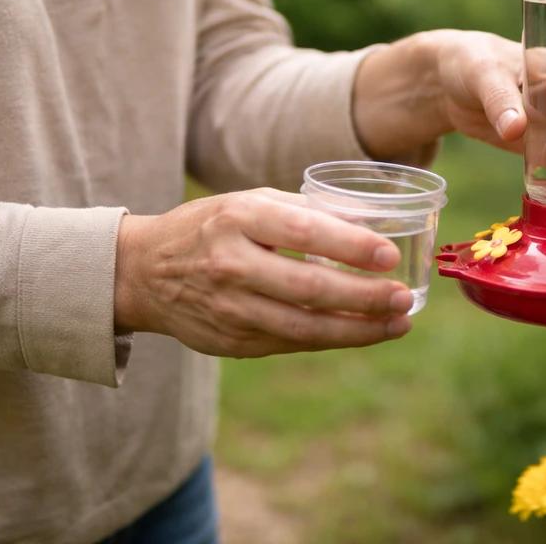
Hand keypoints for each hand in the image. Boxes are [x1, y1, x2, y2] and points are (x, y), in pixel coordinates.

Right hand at [114, 189, 413, 356]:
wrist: (142, 272)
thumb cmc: (211, 227)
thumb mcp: (250, 202)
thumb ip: (306, 210)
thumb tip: (370, 221)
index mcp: (238, 219)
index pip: (303, 232)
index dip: (350, 246)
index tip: (390, 254)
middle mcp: (231, 265)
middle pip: (308, 288)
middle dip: (364, 296)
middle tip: (404, 297)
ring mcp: (230, 309)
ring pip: (304, 328)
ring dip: (359, 329)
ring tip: (398, 322)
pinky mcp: (232, 342)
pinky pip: (292, 344)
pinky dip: (333, 339)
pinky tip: (365, 332)